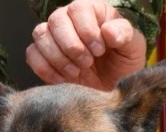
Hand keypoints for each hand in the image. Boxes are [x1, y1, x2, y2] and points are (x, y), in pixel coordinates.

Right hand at [26, 0, 146, 89]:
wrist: (111, 89)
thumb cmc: (123, 64)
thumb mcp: (133, 49)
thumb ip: (125, 35)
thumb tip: (108, 31)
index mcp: (92, 11)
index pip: (79, 8)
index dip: (87, 30)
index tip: (100, 50)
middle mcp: (69, 19)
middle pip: (56, 20)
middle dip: (72, 46)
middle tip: (87, 63)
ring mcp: (53, 37)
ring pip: (40, 35)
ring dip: (58, 57)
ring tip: (76, 72)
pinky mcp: (43, 56)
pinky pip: (32, 55)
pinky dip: (46, 69)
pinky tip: (64, 79)